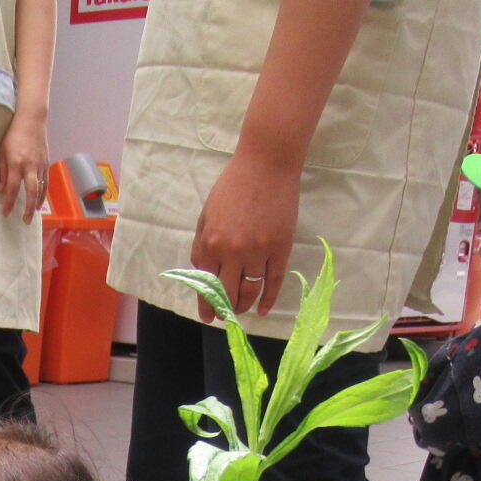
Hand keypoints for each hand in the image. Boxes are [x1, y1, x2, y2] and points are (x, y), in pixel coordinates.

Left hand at [0, 115, 48, 223]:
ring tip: (32, 214)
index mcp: (16, 163)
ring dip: (36, 203)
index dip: (8, 202)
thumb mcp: (2, 151)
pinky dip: (43, 193)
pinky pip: (46, 182)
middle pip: (30, 191)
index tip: (5, 213)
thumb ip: (2, 171)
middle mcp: (30, 166)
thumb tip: (0, 190)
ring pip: (41, 188)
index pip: (11, 188)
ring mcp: (40, 165)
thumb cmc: (13, 135)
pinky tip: (39, 201)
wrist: (32, 120)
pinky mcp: (46, 163)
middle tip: (24, 220)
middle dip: (27, 208)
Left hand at [190, 148, 300, 320]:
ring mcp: (259, 252)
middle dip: (224, 310)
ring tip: (241, 310)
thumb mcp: (206, 214)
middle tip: (225, 316)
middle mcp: (234, 253)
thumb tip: (200, 273)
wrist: (266, 164)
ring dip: (244, 306)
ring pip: (250, 291)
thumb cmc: (232, 186)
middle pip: (228, 294)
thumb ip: (200, 245)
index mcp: (211, 244)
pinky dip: (268, 300)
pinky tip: (263, 310)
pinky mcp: (281, 249)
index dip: (207, 304)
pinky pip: (274, 282)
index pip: (206, 285)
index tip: (208, 316)